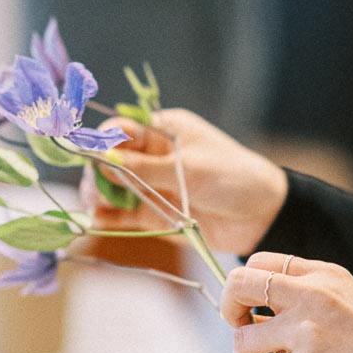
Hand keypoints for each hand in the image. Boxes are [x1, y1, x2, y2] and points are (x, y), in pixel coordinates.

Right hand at [82, 108, 288, 254]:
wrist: (263, 216)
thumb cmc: (233, 178)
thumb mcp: (189, 169)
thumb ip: (145, 169)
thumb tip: (104, 161)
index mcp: (163, 131)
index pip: (121, 130)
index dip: (101, 142)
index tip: (90, 157)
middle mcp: (153, 157)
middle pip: (110, 160)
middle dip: (98, 173)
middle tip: (96, 190)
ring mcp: (152, 186)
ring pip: (113, 188)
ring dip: (100, 196)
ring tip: (97, 207)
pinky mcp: (155, 215)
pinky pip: (124, 215)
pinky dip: (108, 218)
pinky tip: (96, 222)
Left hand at [221, 251, 352, 352]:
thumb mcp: (348, 297)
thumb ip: (309, 293)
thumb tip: (259, 309)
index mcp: (322, 275)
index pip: (261, 262)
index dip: (245, 285)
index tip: (248, 306)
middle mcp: (311, 296)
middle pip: (240, 286)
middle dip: (229, 308)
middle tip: (240, 327)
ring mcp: (307, 332)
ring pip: (243, 337)